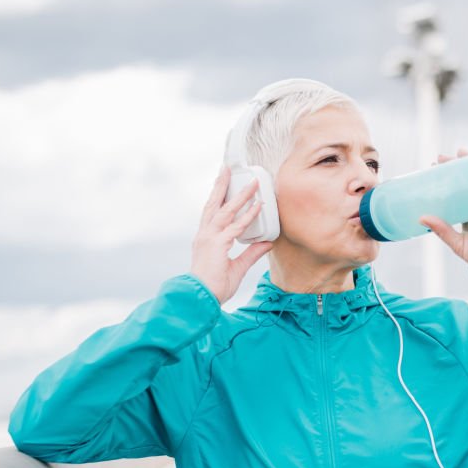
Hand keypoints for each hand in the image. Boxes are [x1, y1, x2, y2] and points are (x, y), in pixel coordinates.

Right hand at [190, 165, 272, 304]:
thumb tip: (267, 243)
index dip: (219, 197)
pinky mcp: (217, 245)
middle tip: (228, 168)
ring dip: (240, 195)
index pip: (213, 212)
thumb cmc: (214, 286)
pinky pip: (235, 227)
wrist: (200, 298)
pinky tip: (258, 206)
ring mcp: (209, 238)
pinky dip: (248, 216)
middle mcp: (205, 235)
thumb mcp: (238, 267)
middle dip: (221, 185)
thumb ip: (252, 253)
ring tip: (252, 183)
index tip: (225, 184)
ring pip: (226, 210)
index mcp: (206, 239)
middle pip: (214, 204)